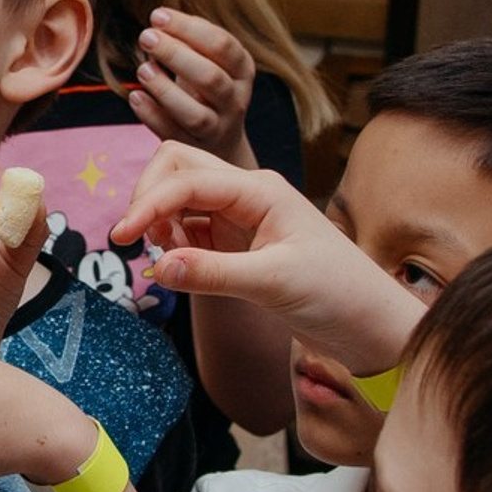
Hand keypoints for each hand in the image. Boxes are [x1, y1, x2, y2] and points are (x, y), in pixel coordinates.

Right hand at [118, 142, 419, 376]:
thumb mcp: (274, 284)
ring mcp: (241, 217)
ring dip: (160, 219)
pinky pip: (190, 227)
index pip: (188, 180)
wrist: (370, 325)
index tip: (121, 237)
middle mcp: (248, 195)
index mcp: (261, 191)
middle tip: (139, 241)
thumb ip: (213, 273)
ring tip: (165, 257)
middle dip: (149, 196)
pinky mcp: (236, 243)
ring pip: (180, 195)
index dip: (148, 204)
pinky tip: (178, 266)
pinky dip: (173, 241)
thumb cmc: (338, 295)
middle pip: (178, 167)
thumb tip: (157, 267)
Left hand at [130, 8, 256, 165]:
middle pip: (210, 78)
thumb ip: (191, 42)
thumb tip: (160, 20)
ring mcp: (216, 128)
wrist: (220, 141)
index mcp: (242, 70)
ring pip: (195, 115)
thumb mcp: (210, 61)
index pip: (222, 45)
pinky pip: (172, 134)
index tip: (157, 16)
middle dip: (176, 55)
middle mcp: (235, 100)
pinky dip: (152, 116)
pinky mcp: (193, 148)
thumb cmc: (206, 87)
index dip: (189, 28)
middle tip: (146, 36)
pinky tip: (135, 96)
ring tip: (142, 69)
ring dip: (165, 90)